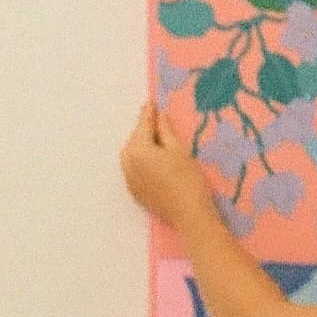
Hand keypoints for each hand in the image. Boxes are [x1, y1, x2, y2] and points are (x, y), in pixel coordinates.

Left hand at [121, 101, 215, 232]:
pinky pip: (134, 170)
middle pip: (135, 140)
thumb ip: (165, 131)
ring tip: (158, 141)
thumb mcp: (179, 150)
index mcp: (138, 149)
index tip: (151, 102)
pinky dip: (142, 162)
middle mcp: (127, 163)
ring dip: (142, 146)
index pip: (143, 126)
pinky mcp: (134, 192)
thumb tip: (159, 116)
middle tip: (158, 122)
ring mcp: (129, 179)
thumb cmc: (188, 179)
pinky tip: (154, 162)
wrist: (189, 214)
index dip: (149, 113)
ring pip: (133, 155)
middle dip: (145, 131)